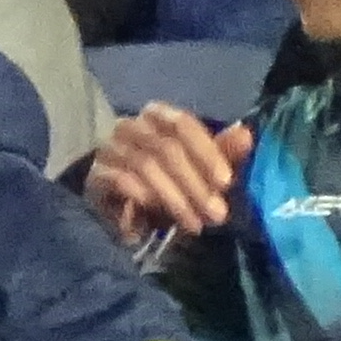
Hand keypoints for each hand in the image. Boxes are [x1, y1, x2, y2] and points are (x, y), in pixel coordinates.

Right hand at [89, 104, 244, 245]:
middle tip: (215, 214)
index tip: (226, 182)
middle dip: (195, 184)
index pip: (182, 124)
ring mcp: (107, 149)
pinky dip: (146, 198)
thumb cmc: (163, 178)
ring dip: (175, 198)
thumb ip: (222, 152)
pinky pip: (122, 181)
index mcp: (155, 115)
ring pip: (146, 166)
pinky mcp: (94, 175)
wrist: (114, 198)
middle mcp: (128, 126)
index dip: (206, 152)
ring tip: (194, 224)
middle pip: (165, 148)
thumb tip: (246, 135)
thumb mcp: (198, 165)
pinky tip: (161, 218)